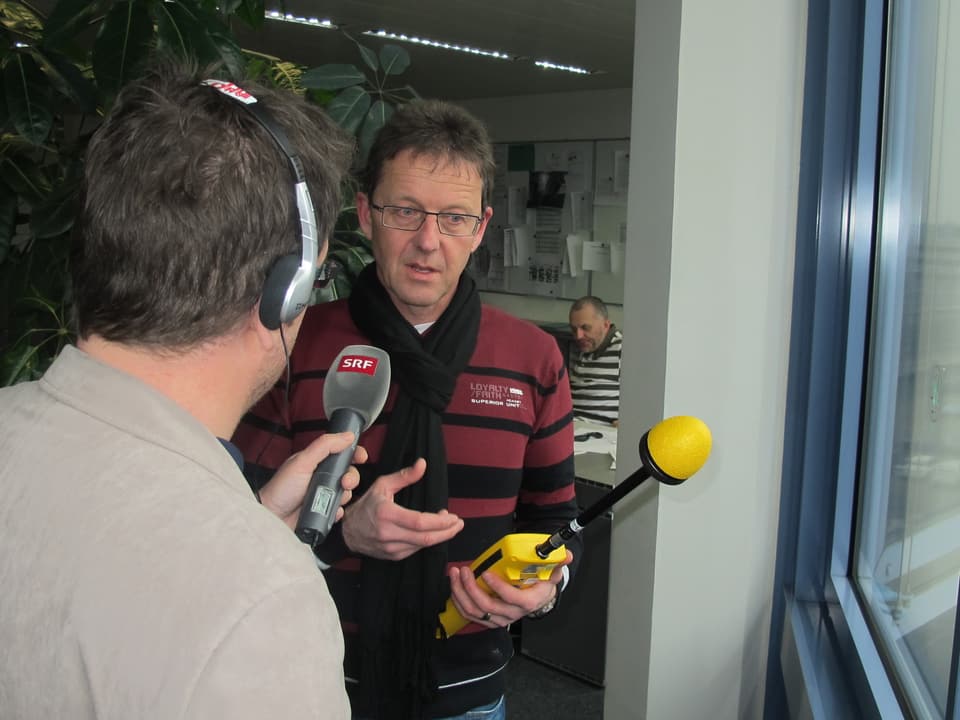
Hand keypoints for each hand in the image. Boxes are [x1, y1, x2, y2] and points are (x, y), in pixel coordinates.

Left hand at [258, 432, 364, 528]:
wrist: (271, 518)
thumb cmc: (280, 489)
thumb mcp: (302, 462)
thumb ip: (324, 446)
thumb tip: (346, 435)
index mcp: (317, 462)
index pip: (342, 453)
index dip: (354, 454)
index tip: (361, 457)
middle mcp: (322, 477)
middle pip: (349, 473)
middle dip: (351, 477)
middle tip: (344, 482)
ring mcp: (323, 495)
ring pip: (347, 492)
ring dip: (345, 495)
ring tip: (333, 499)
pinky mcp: (323, 511)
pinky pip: (340, 510)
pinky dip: (338, 511)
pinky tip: (329, 511)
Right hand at [342, 458, 463, 559]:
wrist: (348, 531)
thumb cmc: (366, 506)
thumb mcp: (383, 485)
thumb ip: (405, 476)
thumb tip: (422, 464)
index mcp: (386, 514)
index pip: (419, 522)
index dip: (439, 522)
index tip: (452, 516)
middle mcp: (388, 534)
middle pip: (425, 537)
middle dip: (447, 531)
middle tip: (458, 524)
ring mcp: (391, 548)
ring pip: (422, 546)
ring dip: (440, 536)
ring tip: (449, 526)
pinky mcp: (393, 556)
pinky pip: (415, 550)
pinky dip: (427, 541)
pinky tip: (434, 533)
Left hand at [447, 549, 572, 627]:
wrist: (538, 598)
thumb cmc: (541, 584)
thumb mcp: (552, 572)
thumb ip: (558, 563)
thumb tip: (567, 555)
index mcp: (527, 602)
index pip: (511, 599)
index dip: (498, 588)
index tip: (486, 573)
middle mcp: (512, 613)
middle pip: (487, 607)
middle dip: (471, 588)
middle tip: (463, 571)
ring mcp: (499, 618)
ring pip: (475, 612)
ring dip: (461, 594)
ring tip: (455, 576)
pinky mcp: (489, 618)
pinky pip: (471, 614)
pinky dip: (460, 601)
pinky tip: (455, 586)